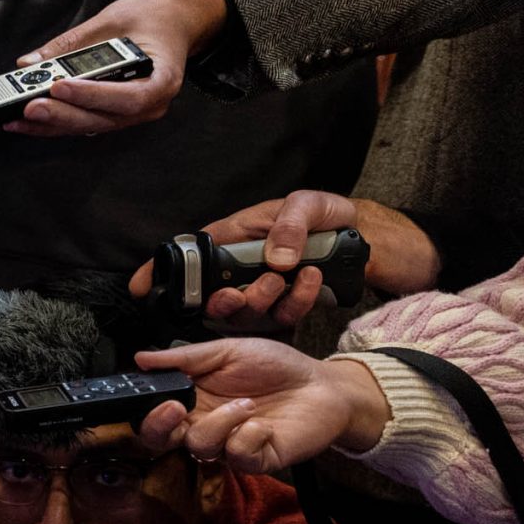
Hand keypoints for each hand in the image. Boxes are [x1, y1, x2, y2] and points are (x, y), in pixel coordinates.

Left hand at [9, 0, 225, 137]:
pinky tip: (24, 119)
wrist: (174, 23)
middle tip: (28, 107)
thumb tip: (29, 63)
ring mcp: (133, 113)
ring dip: (51, 124)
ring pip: (90, 126)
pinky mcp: (114, 114)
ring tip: (15, 118)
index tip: (60, 86)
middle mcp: (151, 104)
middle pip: (104, 119)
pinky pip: (84, 122)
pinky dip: (55, 121)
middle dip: (63, 115)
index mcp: (163, 79)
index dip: (94, 96)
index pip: (129, 97)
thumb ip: (72, 42)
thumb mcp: (113, 19)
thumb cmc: (150, 19)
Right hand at [129, 191, 440, 329]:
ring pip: (243, 312)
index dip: (159, 270)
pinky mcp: (287, 308)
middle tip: (245, 293)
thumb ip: (290, 226)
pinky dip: (293, 308)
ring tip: (293, 281)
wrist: (385, 246)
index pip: (188, 252)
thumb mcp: (315, 204)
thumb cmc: (342, 216)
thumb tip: (271, 260)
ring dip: (263, 304)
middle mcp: (245, 265)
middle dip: (222, 300)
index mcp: (238, 234)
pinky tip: (313, 287)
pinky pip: (278, 319)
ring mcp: (265, 289)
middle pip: (210, 292)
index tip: (139, 287)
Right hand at [132, 338, 390, 468]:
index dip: (145, 412)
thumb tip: (141, 358)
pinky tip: (264, 422)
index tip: (154, 396)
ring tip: (248, 404)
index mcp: (191, 400)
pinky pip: (237, 456)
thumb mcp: (227, 351)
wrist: (321, 385)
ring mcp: (227, 445)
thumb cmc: (275, 366)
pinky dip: (249, 436)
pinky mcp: (256, 460)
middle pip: (160, 441)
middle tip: (176, 407)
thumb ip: (185, 357)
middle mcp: (203, 424)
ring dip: (221, 422)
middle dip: (160, 426)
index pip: (153, 414)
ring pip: (199, 446)